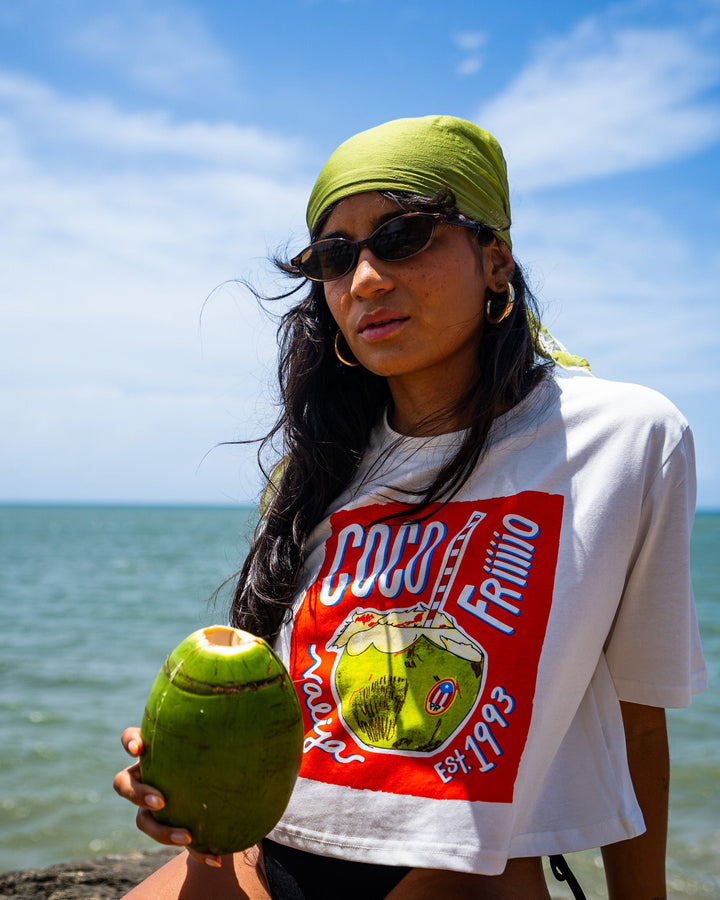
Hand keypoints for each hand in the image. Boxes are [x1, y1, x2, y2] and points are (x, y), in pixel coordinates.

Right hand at [113, 726, 222, 867]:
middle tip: (160, 801)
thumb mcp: (217, 748)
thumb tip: (261, 739)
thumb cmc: (215, 753)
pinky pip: (176, 841)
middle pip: (123, 783)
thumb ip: (226, 742)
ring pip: (141, 820)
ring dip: (160, 831)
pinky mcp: (169, 825)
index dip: (130, 742)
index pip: (130, 739)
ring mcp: (152, 801)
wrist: (219, 784)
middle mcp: (146, 775)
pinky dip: (196, 851)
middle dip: (137, 793)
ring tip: (186, 837)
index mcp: (154, 749)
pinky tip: (216, 857)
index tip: (139, 748)